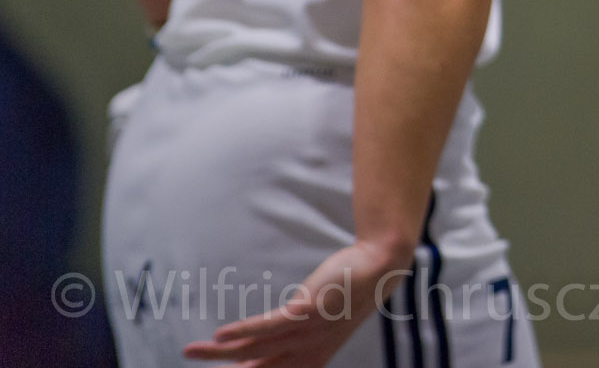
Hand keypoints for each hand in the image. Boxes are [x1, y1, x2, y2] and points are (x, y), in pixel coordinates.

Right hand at [183, 240, 405, 367]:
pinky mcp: (308, 311)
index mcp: (311, 360)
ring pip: (255, 348)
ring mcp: (308, 333)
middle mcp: (307, 352)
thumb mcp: (318, 322)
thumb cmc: (348, 294)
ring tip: (190, 351)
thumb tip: (259, 341)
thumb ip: (290, 336)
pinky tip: (220, 334)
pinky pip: (269, 325)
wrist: (380, 267)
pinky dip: (243, 331)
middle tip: (191, 362)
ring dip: (218, 352)